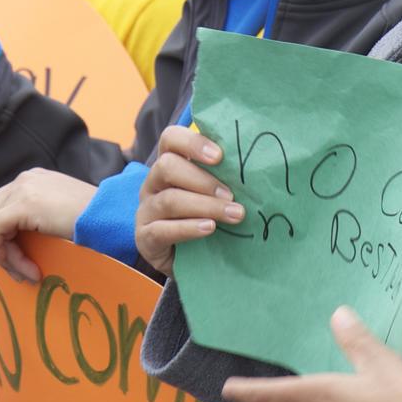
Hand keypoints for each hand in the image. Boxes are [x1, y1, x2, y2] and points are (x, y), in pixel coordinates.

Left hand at [0, 169, 94, 282]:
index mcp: (35, 179)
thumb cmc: (95, 225)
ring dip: (5, 256)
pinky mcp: (23, 204)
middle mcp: (25, 179)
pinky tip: (27, 269)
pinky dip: (7, 255)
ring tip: (26, 274)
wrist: (112, 220)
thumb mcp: (59, 218)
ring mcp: (23, 189)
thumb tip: (15, 240)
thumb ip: (36, 220)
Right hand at [135, 125, 242, 275]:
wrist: (195, 262)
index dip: (192, 143)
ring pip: (169, 200)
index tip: (220, 156)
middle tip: (232, 194)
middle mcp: (153, 183)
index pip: (171, 138)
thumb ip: (226, 179)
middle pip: (167, 166)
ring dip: (205, 206)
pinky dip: (188, 228)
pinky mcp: (145, 238)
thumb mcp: (216, 195)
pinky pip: (162, 230)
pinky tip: (209, 228)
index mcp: (170, 164)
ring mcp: (146, 210)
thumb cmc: (209, 219)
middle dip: (203, 180)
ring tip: (234, 215)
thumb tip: (257, 168)